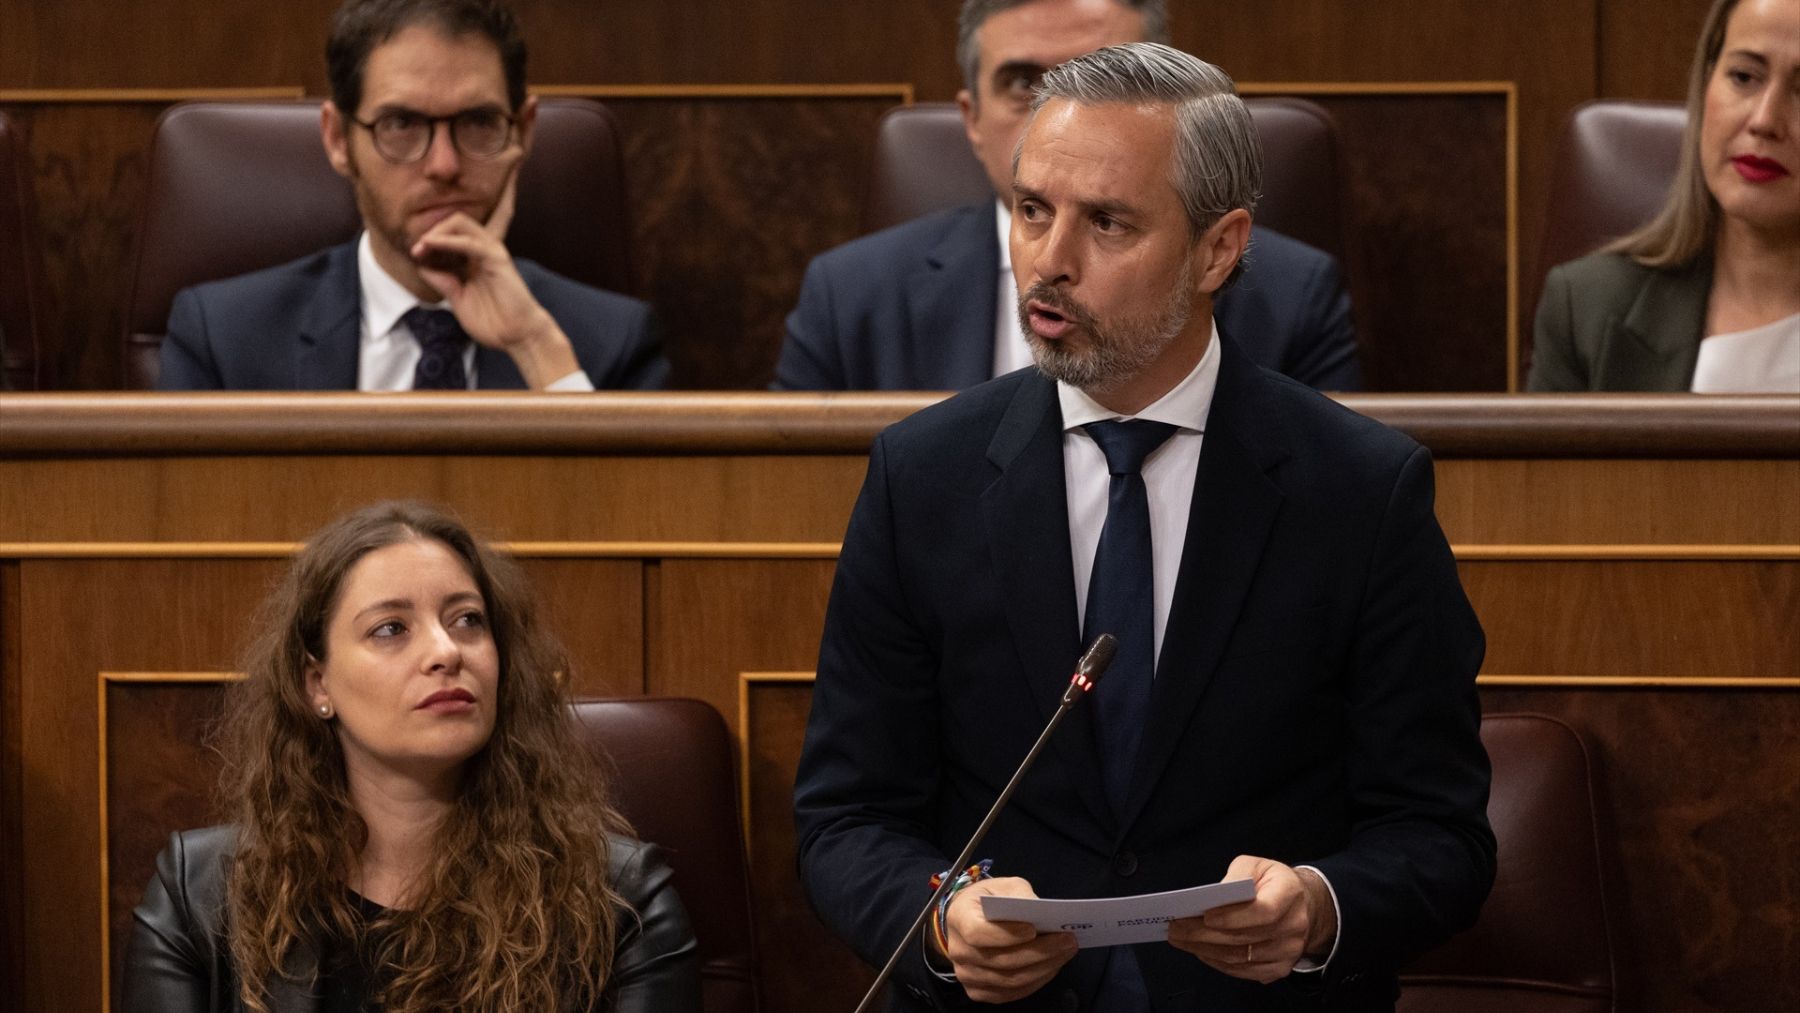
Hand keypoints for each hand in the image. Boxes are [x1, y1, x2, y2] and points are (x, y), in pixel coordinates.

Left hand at [411, 166, 580, 388]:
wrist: (517, 337)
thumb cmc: (493, 321)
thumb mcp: (458, 300)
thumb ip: (444, 282)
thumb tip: (424, 266)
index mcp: (474, 260)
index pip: (452, 235)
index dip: (430, 240)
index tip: (414, 255)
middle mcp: (483, 251)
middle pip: (455, 221)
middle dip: (432, 230)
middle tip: (416, 248)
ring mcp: (492, 252)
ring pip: (461, 223)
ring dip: (437, 231)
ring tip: (421, 246)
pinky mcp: (498, 259)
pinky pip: (471, 242)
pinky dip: (449, 240)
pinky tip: (433, 244)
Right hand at [938, 877, 1077, 1003]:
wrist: (967, 921)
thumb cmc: (988, 901)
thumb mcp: (1003, 886)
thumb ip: (1020, 895)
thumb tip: (1041, 912)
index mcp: (959, 918)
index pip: (978, 933)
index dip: (1006, 935)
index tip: (1033, 930)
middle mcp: (959, 951)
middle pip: (1001, 961)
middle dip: (1040, 952)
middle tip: (1068, 941)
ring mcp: (967, 975)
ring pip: (1010, 980)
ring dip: (1043, 968)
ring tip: (1066, 952)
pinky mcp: (978, 992)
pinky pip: (1010, 993)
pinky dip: (1035, 982)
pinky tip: (1052, 967)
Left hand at [1166, 856, 1335, 983]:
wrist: (1301, 906)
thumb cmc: (1271, 882)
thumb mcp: (1255, 865)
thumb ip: (1236, 876)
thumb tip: (1212, 898)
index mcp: (1290, 894)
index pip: (1263, 911)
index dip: (1233, 917)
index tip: (1204, 915)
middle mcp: (1294, 926)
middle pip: (1245, 938)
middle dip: (1204, 935)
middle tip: (1176, 929)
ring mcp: (1289, 951)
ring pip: (1240, 958)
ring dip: (1205, 950)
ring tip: (1181, 940)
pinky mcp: (1280, 968)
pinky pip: (1244, 972)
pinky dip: (1218, 963)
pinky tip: (1200, 951)